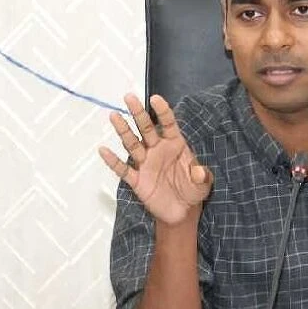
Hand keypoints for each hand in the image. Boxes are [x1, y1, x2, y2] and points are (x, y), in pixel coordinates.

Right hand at [99, 93, 212, 224]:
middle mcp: (158, 150)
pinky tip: (103, 150)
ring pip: (132, 144)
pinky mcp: (137, 181)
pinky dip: (113, 161)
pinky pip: (123, 169)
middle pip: (146, 128)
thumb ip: (202, 176)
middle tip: (129, 97)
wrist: (182, 211)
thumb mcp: (204, 183)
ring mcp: (146, 164)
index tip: (155, 99)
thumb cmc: (193, 190)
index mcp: (175, 145)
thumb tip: (198, 171)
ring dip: (123, 131)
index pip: (168, 124)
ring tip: (114, 116)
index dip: (162, 111)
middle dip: (138, 113)